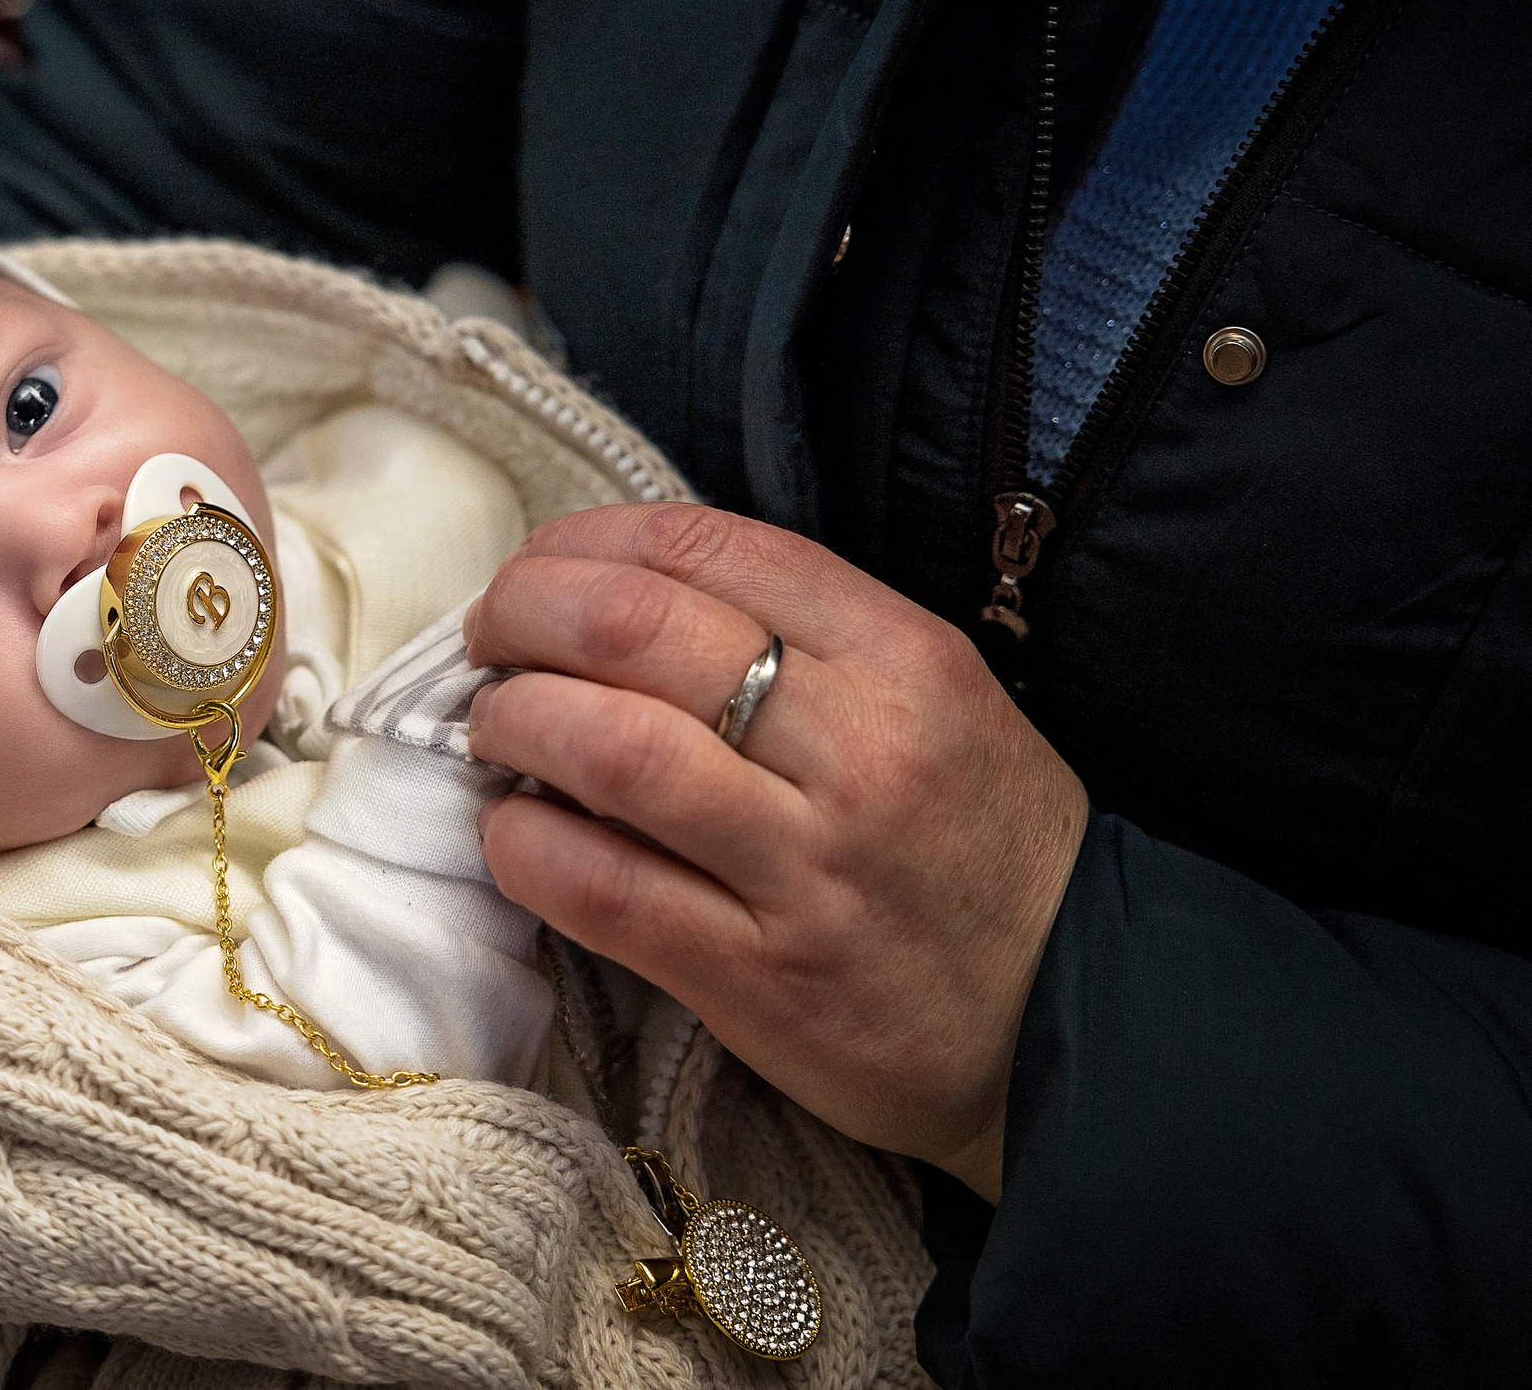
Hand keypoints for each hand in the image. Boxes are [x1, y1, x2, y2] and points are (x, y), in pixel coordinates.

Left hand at [463, 503, 1088, 1198]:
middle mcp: (859, 750)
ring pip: (607, 748)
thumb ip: (797, 632)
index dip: (585, 543)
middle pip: (634, 630)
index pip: (707, 547)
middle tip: (491, 643)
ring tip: (497, 732)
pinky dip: (526, 847)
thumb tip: (614, 590)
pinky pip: (602, 890)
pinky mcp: (761, 980)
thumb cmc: (975, 843)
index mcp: (902, 657)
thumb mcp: (932, 695)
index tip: (540, 570)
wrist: (1072, 1021)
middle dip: (524, 615)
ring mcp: (808, 869)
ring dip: (512, 723)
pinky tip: (516, 836)